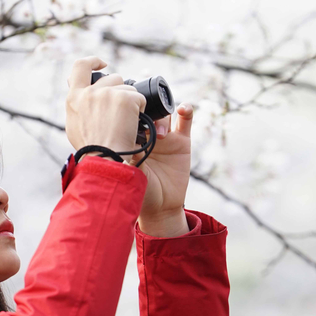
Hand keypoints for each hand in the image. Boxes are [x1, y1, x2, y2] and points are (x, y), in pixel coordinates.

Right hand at [65, 56, 146, 153]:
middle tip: (123, 111)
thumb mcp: (74, 126)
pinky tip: (133, 125)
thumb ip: (78, 108)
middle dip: (121, 90)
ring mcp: (107, 93)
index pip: (80, 66)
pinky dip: (140, 110)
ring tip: (126, 123)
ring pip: (128, 88)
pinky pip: (139, 99)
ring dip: (131, 102)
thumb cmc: (92, 149)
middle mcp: (90, 92)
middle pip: (112, 78)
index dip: (93, 61)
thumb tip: (80, 99)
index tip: (102, 63)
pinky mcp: (125, 98)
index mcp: (74, 98)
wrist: (104, 158)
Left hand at [133, 103, 193, 235]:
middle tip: (145, 126)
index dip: (130, 113)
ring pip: (165, 114)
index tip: (128, 115)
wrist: (161, 207)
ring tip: (160, 134)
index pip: (131, 118)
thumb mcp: (134, 173)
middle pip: (149, 112)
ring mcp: (166, 137)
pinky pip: (185, 121)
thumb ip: (134, 155)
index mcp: (132, 140)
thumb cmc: (141, 191)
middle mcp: (148, 135)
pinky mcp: (182, 142)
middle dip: (147, 113)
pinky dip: (186, 110)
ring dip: (163, 116)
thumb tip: (132, 138)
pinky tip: (183, 108)